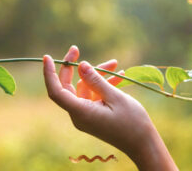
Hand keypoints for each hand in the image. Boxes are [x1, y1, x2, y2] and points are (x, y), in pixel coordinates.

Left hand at [43, 46, 176, 170]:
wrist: (143, 144)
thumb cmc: (132, 122)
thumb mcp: (115, 97)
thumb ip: (96, 80)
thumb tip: (81, 65)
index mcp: (80, 112)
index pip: (56, 91)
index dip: (49, 73)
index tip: (48, 57)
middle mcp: (78, 114)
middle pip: (67, 87)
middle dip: (73, 68)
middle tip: (76, 48)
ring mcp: (86, 115)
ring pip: (84, 89)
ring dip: (97, 75)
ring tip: (115, 64)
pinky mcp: (94, 115)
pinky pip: (93, 96)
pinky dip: (102, 85)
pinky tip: (118, 75)